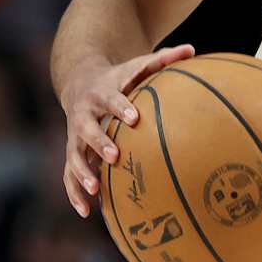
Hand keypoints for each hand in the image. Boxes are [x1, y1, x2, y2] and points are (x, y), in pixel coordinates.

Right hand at [60, 44, 194, 215]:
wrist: (80, 82)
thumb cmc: (119, 78)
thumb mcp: (137, 65)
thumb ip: (163, 59)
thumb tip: (193, 48)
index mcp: (102, 93)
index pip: (111, 99)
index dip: (121, 107)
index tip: (134, 117)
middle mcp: (84, 115)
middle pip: (88, 129)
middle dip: (99, 142)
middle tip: (115, 156)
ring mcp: (75, 135)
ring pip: (74, 155)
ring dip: (82, 172)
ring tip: (95, 189)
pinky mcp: (72, 151)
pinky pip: (68, 174)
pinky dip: (74, 192)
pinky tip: (86, 212)